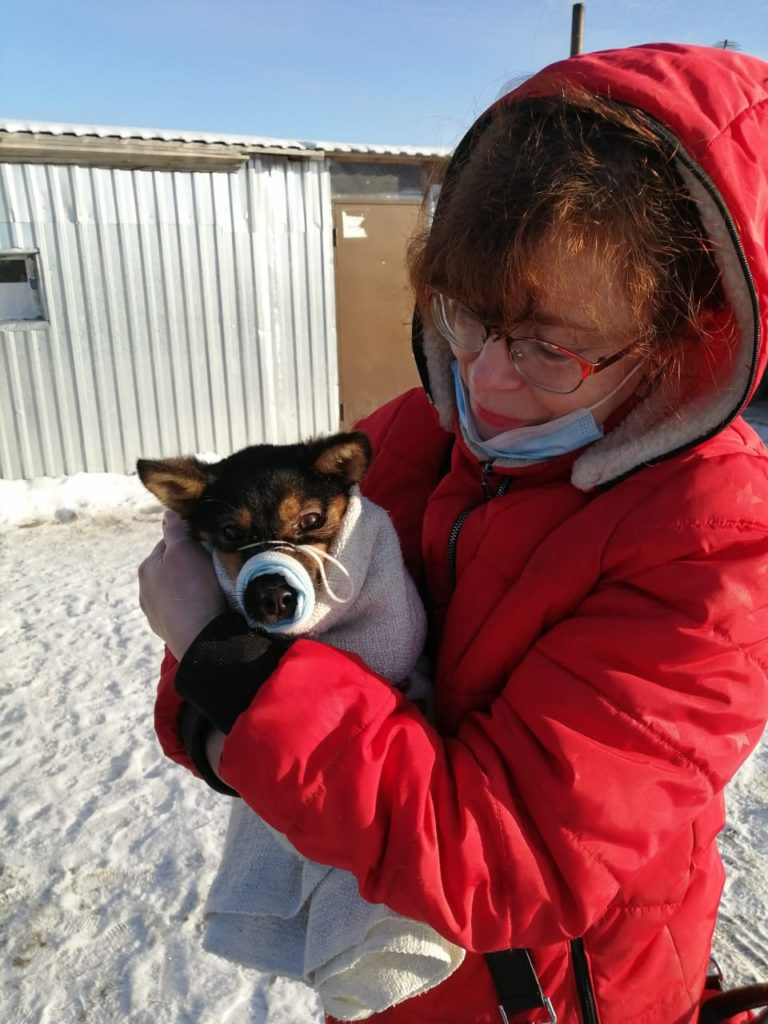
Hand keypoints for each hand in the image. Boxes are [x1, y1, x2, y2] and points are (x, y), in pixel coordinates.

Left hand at [138, 511, 226, 659]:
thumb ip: (175, 531)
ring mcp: (155, 613)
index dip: (191, 541)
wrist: (202, 638)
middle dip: (189, 565)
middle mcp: (145, 590)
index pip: (169, 543)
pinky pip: (181, 610)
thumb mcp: (185, 551)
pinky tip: (205, 608)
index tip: (209, 546)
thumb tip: (168, 513)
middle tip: (213, 567)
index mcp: (147, 567)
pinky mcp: (168, 631)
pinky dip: (191, 606)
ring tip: (211, 591)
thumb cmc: (194, 591)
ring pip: (176, 590)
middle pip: (172, 567)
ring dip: (190, 587)